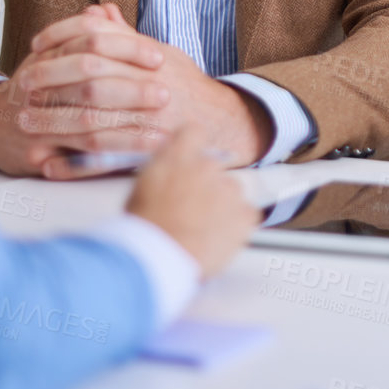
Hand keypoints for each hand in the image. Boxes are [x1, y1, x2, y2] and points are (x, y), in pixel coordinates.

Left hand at [15, 4, 273, 178]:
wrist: (221, 123)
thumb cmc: (184, 85)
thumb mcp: (160, 53)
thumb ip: (125, 36)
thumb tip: (97, 10)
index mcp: (152, 59)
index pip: (100, 41)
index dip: (64, 40)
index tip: (36, 47)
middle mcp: (151, 89)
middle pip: (92, 81)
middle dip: (53, 83)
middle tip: (24, 86)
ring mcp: (150, 124)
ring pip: (93, 122)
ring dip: (55, 124)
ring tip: (26, 123)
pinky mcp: (148, 155)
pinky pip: (105, 162)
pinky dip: (74, 165)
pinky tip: (48, 165)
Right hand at [126, 126, 259, 276]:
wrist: (158, 256)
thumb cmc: (144, 228)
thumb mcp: (141, 188)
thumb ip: (163, 170)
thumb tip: (171, 166)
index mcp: (178, 156)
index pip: (193, 132)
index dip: (191, 146)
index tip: (188, 160)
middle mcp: (207, 166)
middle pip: (213, 168)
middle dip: (204, 185)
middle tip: (190, 210)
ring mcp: (229, 189)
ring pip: (231, 192)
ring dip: (221, 206)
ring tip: (201, 230)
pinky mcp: (245, 214)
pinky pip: (246, 214)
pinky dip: (236, 225)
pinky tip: (216, 239)